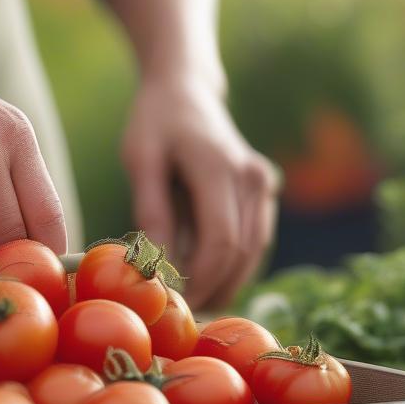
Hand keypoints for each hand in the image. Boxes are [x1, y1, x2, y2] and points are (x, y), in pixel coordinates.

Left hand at [122, 76, 277, 310]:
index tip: (173, 302)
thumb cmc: (155, 122)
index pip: (222, 241)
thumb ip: (151, 210)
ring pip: (254, 252)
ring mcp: (264, 184)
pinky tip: (204, 279)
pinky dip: (232, 265)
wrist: (186, 90)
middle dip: (213, 288)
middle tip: (179, 313)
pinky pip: (254, 239)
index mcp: (220, 167)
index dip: (201, 279)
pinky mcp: (264, 192)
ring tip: (190, 302)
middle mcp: (253, 178)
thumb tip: (155, 265)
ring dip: (226, 283)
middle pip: (242, 253)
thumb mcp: (140, 159)